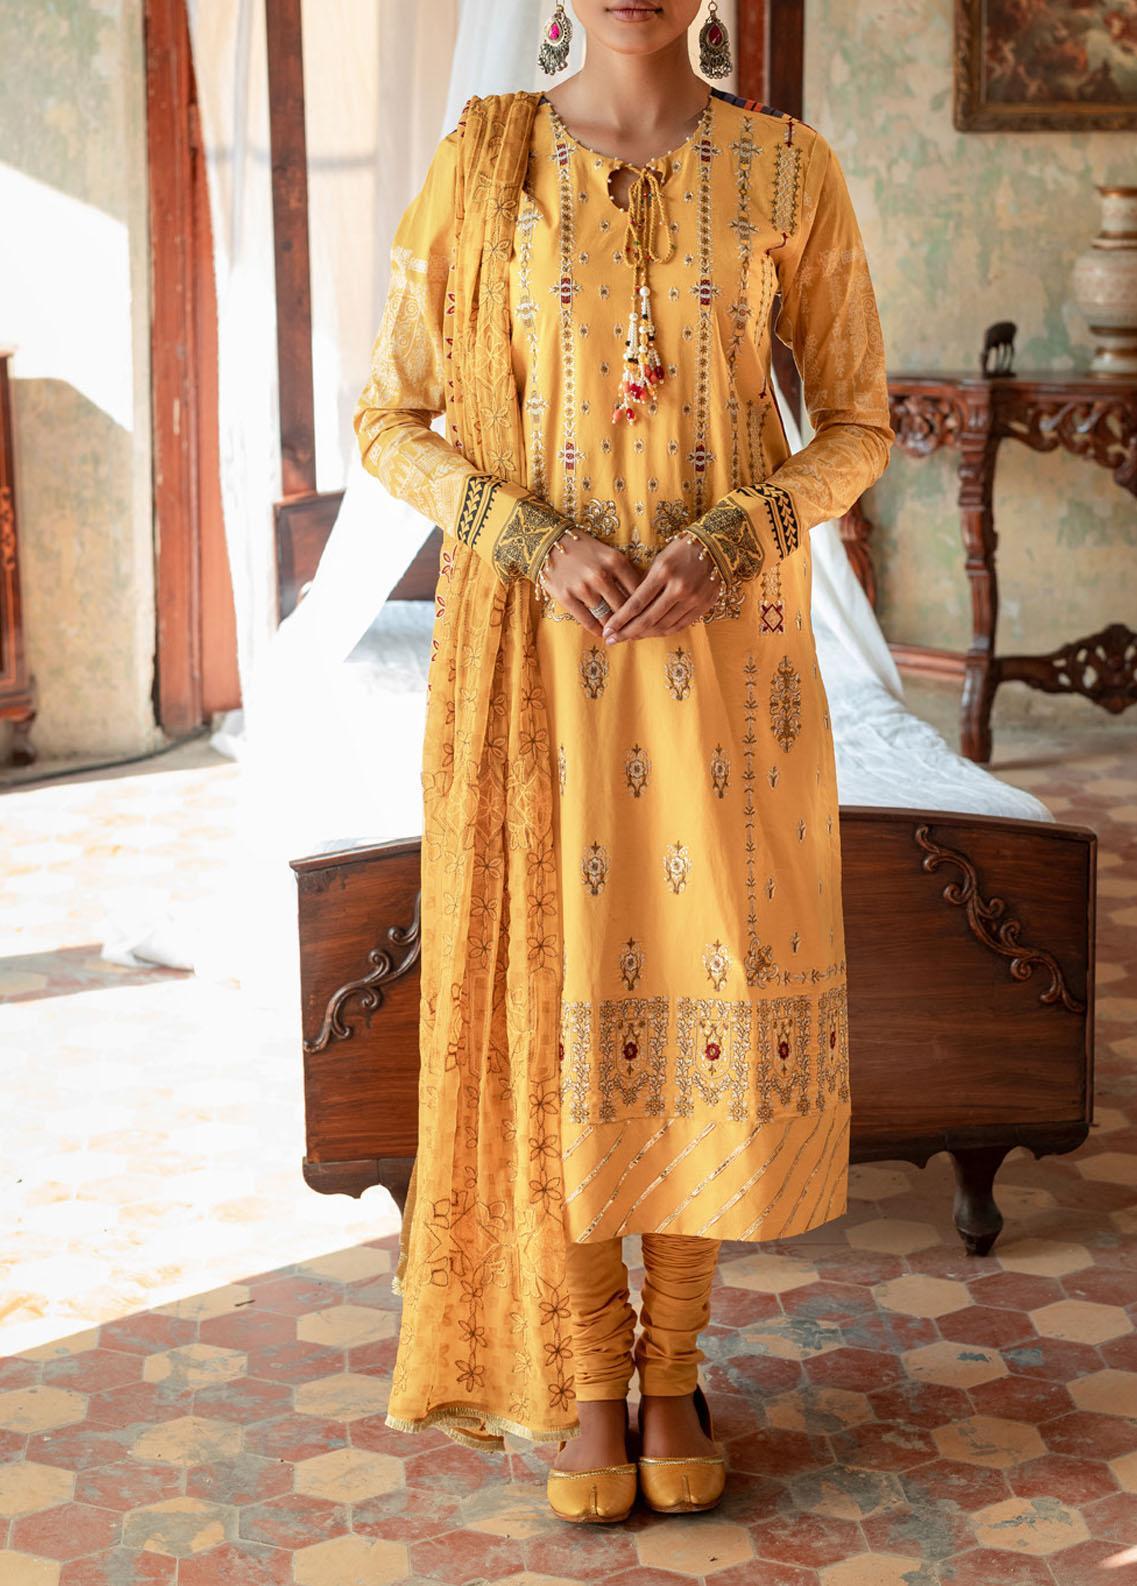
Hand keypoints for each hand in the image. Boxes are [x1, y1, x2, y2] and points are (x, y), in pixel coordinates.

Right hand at [538, 530, 643, 636]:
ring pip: (607, 617)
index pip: (638, 591)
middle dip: (631, 621)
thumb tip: (642, 598)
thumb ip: (624, 573)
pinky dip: (597, 630)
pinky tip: (603, 633)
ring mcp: (582, 587)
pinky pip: (587, 621)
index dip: (645, 607)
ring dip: (614, 628)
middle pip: (624, 607)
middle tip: (635, 631)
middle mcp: (601, 575)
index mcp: (616, 561)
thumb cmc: (583, 549)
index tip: (646, 616)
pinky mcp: (566, 596)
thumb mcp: (608, 554)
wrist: (549, 542)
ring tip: (619, 633)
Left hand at [601, 534, 720, 643]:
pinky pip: (679, 625)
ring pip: (664, 626)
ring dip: (644, 634)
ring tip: (630, 637)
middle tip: (612, 640)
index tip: (608, 630)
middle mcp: (679, 587)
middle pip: (648, 619)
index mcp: (663, 572)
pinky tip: (651, 633)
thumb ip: (646, 584)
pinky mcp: (704, 606)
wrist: (716, 545)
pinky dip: (663, 632)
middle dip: (627, 632)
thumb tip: (628, 609)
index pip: (637, 603)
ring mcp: (693, 598)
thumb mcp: (660, 560)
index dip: (620, 620)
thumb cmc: (682, 550)